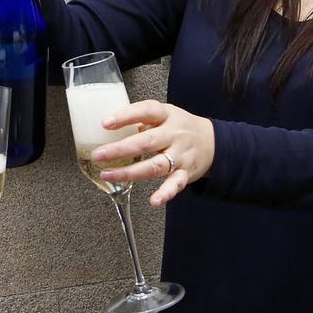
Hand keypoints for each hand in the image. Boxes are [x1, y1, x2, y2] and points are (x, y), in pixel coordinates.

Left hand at [90, 100, 215, 207]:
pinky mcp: (186, 174)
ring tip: (108, 175)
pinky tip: (153, 201)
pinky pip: (175, 185)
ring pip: (155, 165)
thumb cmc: (181, 127)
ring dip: (130, 172)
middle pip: (146, 142)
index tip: (105, 123)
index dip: (126, 116)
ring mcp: (181, 155)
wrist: (214, 142)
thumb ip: (142, 120)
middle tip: (98, 154)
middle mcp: (174, 135)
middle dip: (120, 150)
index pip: (146, 111)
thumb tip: (110, 128)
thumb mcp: (165, 114)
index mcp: (167, 116)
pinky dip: (165, 194)